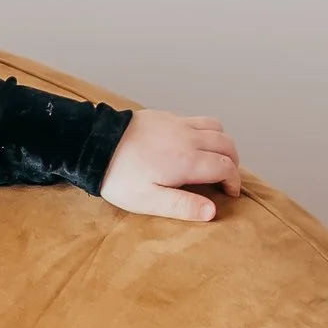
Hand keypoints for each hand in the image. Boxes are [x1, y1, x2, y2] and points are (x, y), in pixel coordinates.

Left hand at [101, 108, 240, 223]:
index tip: (230, 193)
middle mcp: (188, 137)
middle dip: (233, 162)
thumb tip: (212, 211)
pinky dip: (207, 131)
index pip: (226, 167)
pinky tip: (194, 144)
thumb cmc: (119, 177)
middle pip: (227, 144)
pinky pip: (198, 119)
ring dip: (223, 143)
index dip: (234, 181)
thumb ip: (182, 206)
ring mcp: (177, 123)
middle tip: (227, 178)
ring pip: (216, 127)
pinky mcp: (165, 116)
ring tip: (215, 160)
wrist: (93, 145)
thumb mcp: (148, 200)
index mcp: (187, 160)